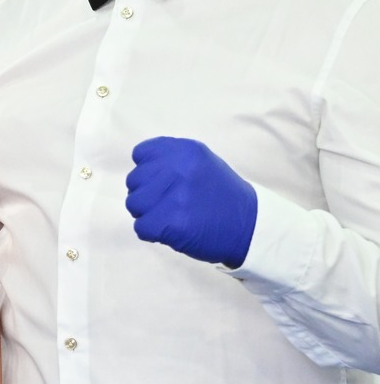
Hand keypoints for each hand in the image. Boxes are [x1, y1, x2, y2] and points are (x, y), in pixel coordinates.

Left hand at [125, 136, 257, 268]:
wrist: (251, 227)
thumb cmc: (222, 195)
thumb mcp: (201, 163)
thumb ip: (171, 160)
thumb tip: (140, 166)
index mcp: (186, 150)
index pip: (141, 154)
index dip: (149, 171)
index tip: (165, 182)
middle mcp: (178, 169)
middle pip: (134, 181)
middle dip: (148, 194)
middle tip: (172, 203)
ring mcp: (175, 196)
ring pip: (133, 204)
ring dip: (148, 214)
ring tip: (173, 216)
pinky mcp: (170, 223)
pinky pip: (141, 227)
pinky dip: (152, 233)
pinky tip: (174, 230)